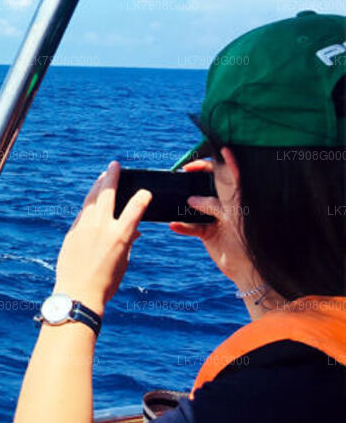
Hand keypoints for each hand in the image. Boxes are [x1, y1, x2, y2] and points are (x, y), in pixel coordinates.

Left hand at [53, 162, 149, 314]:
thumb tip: (133, 231)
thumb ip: (128, 242)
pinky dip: (89, 206)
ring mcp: (84, 228)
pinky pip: (82, 214)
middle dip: (112, 176)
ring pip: (91, 200)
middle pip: (107, 194)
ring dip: (97, 187)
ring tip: (102, 178)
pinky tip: (91, 202)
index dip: (142, 197)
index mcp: (120, 235)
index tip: (145, 192)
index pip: (135, 208)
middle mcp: (101, 227)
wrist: (77, 293)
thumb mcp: (124, 262)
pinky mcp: (72, 233)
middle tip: (114, 166)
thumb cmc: (105, 283)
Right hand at [168, 155, 259, 291]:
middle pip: (210, 184)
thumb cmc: (250, 243)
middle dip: (197, 176)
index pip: (229, 175)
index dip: (221, 162)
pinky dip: (181, 227)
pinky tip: (173, 226)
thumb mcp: (235, 219)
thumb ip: (216, 205)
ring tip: (175, 200)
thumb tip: (192, 198)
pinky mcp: (207, 234)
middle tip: (185, 170)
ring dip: (185, 203)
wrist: (249, 271)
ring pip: (196, 205)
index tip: (215, 151)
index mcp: (239, 200)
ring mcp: (216, 219)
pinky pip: (191, 227)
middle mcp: (227, 206)